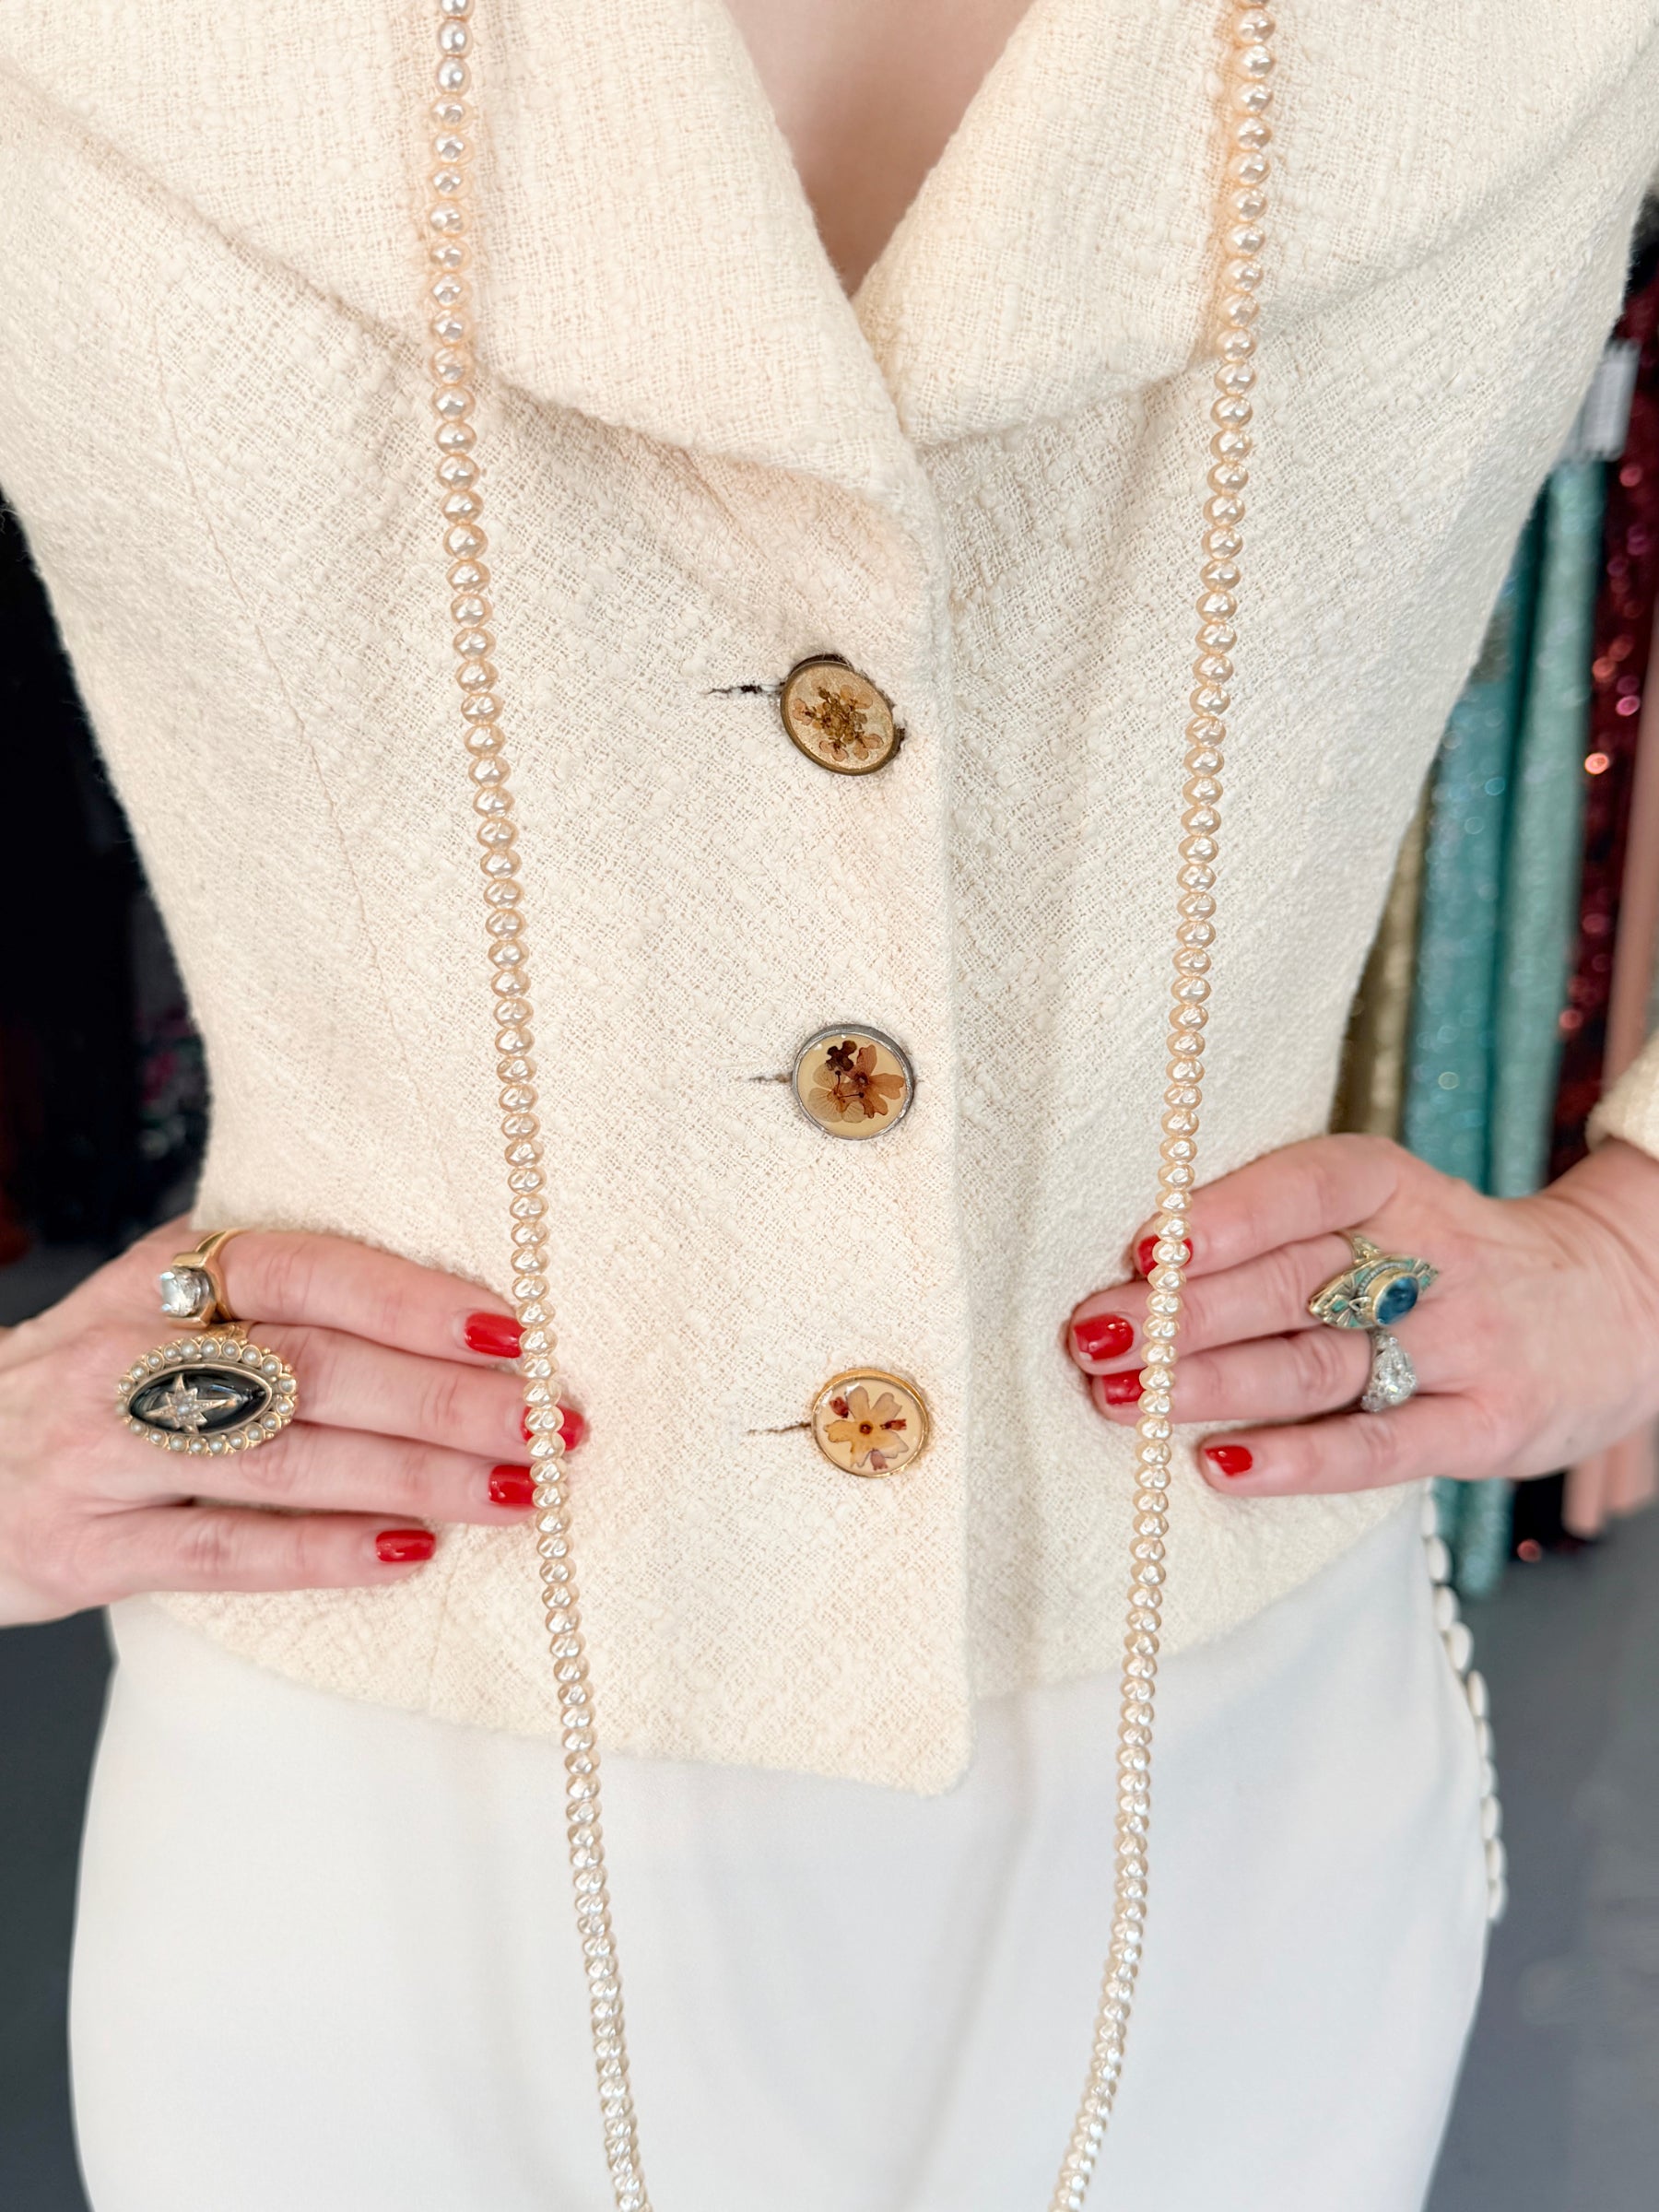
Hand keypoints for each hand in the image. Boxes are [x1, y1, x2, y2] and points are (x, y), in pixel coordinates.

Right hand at [0, 1220, 584, 1624]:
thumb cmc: (90, 1386)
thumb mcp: (159, 1313)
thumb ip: (274, 1305)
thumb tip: (455, 1318)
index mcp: (170, 1274)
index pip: (313, 1270)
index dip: (419, 1299)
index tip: (522, 1333)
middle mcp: (135, 1349)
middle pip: (319, 1366)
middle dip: (450, 1398)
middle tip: (553, 1425)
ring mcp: (107, 1450)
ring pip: (287, 1458)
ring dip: (419, 1476)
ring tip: (519, 1491)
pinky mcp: (87, 1547)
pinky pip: (225, 1550)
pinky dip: (326, 1553)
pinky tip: (411, 1554)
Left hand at [1066, 1133, 1658, 1495]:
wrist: (1610, 1306)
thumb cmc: (1448, 1258)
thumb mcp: (1387, 1210)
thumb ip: (1284, 1228)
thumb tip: (1140, 1265)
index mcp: (1396, 1186)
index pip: (1310, 1187)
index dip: (1228, 1214)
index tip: (1143, 1246)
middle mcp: (1431, 1258)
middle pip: (1293, 1283)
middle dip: (1183, 1313)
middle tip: (1093, 1335)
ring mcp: (1463, 1346)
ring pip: (1319, 1366)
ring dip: (1209, 1385)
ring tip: (1120, 1398)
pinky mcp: (1484, 1427)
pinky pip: (1379, 1447)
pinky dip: (1296, 1460)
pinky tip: (1221, 1466)